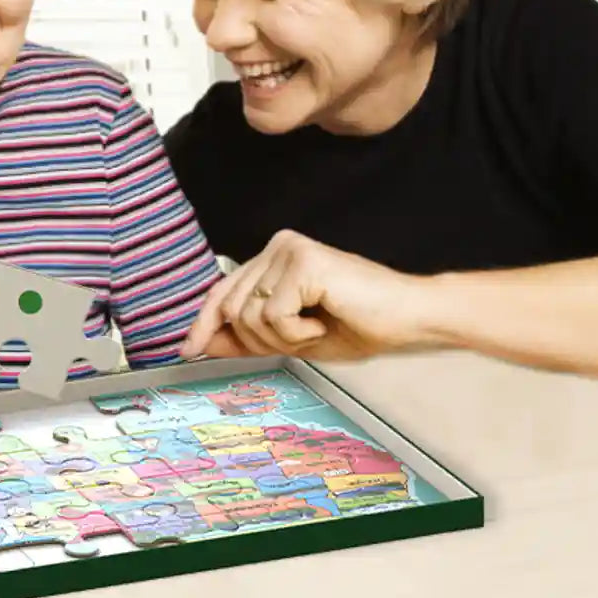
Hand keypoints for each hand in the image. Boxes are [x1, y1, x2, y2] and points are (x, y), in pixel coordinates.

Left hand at [182, 229, 432, 361]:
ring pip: (248, 315)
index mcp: (272, 258)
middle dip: (259, 341)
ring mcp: (288, 250)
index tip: (187, 351)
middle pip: (230, 308)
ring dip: (282, 339)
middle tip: (303, 339)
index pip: (222, 292)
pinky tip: (324, 322)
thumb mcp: (291, 339)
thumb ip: (246, 337)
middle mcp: (276, 246)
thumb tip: (201, 343)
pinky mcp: (303, 262)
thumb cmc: (359, 326)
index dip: (203, 324)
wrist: (411, 319)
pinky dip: (297, 333)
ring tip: (317, 328)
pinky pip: (273, 315)